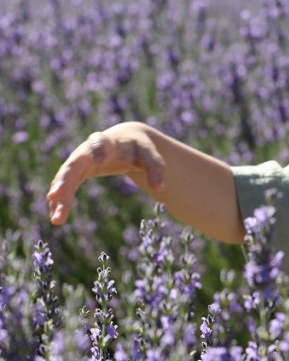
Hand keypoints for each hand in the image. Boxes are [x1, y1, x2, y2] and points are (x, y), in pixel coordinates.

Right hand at [47, 122, 166, 224]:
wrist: (124, 141)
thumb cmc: (138, 148)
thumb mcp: (149, 154)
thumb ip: (156, 168)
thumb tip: (160, 189)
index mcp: (108, 142)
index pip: (100, 142)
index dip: (99, 150)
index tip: (99, 160)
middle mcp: (87, 151)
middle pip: (73, 164)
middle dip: (65, 180)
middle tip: (55, 195)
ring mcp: (79, 162)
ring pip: (65, 179)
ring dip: (59, 197)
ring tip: (56, 219)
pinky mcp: (76, 173)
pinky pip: (65, 187)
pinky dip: (60, 200)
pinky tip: (56, 215)